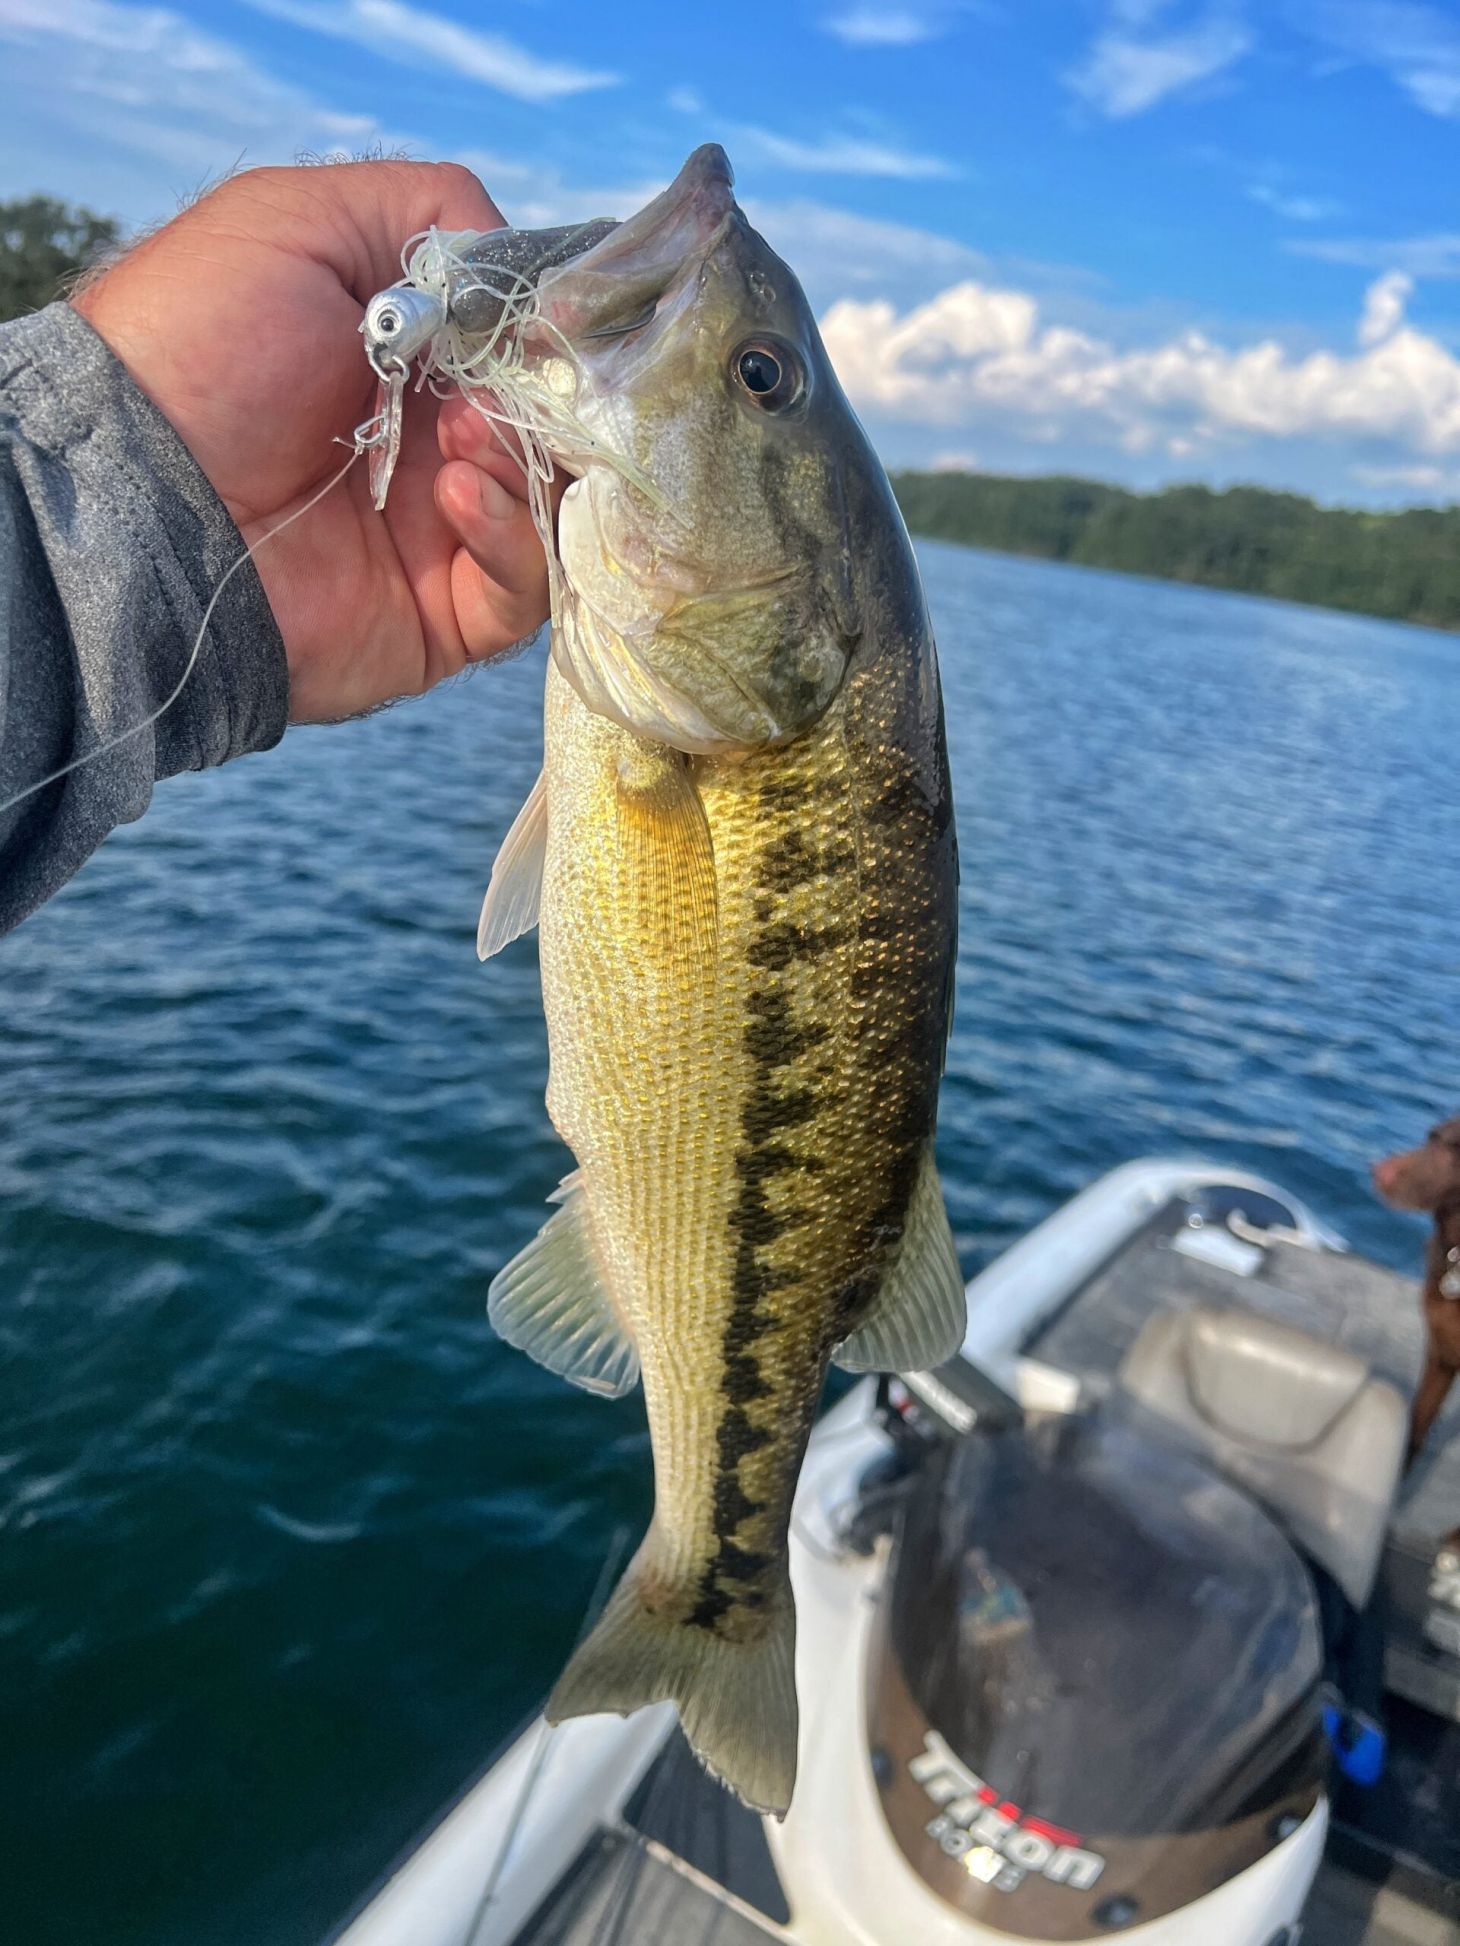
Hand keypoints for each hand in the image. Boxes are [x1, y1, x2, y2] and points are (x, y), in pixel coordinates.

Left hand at [75, 161, 550, 722]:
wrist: (143, 497)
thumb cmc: (202, 348)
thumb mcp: (298, 222)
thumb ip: (425, 211)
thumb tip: (524, 271)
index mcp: (407, 362)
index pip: (525, 352)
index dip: (549, 336)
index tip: (549, 322)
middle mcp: (431, 449)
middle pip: (552, 432)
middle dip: (542, 404)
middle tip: (495, 391)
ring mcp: (440, 538)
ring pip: (553, 511)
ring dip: (528, 465)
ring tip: (466, 440)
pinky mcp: (443, 619)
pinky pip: (525, 592)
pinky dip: (514, 539)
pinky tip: (459, 497)